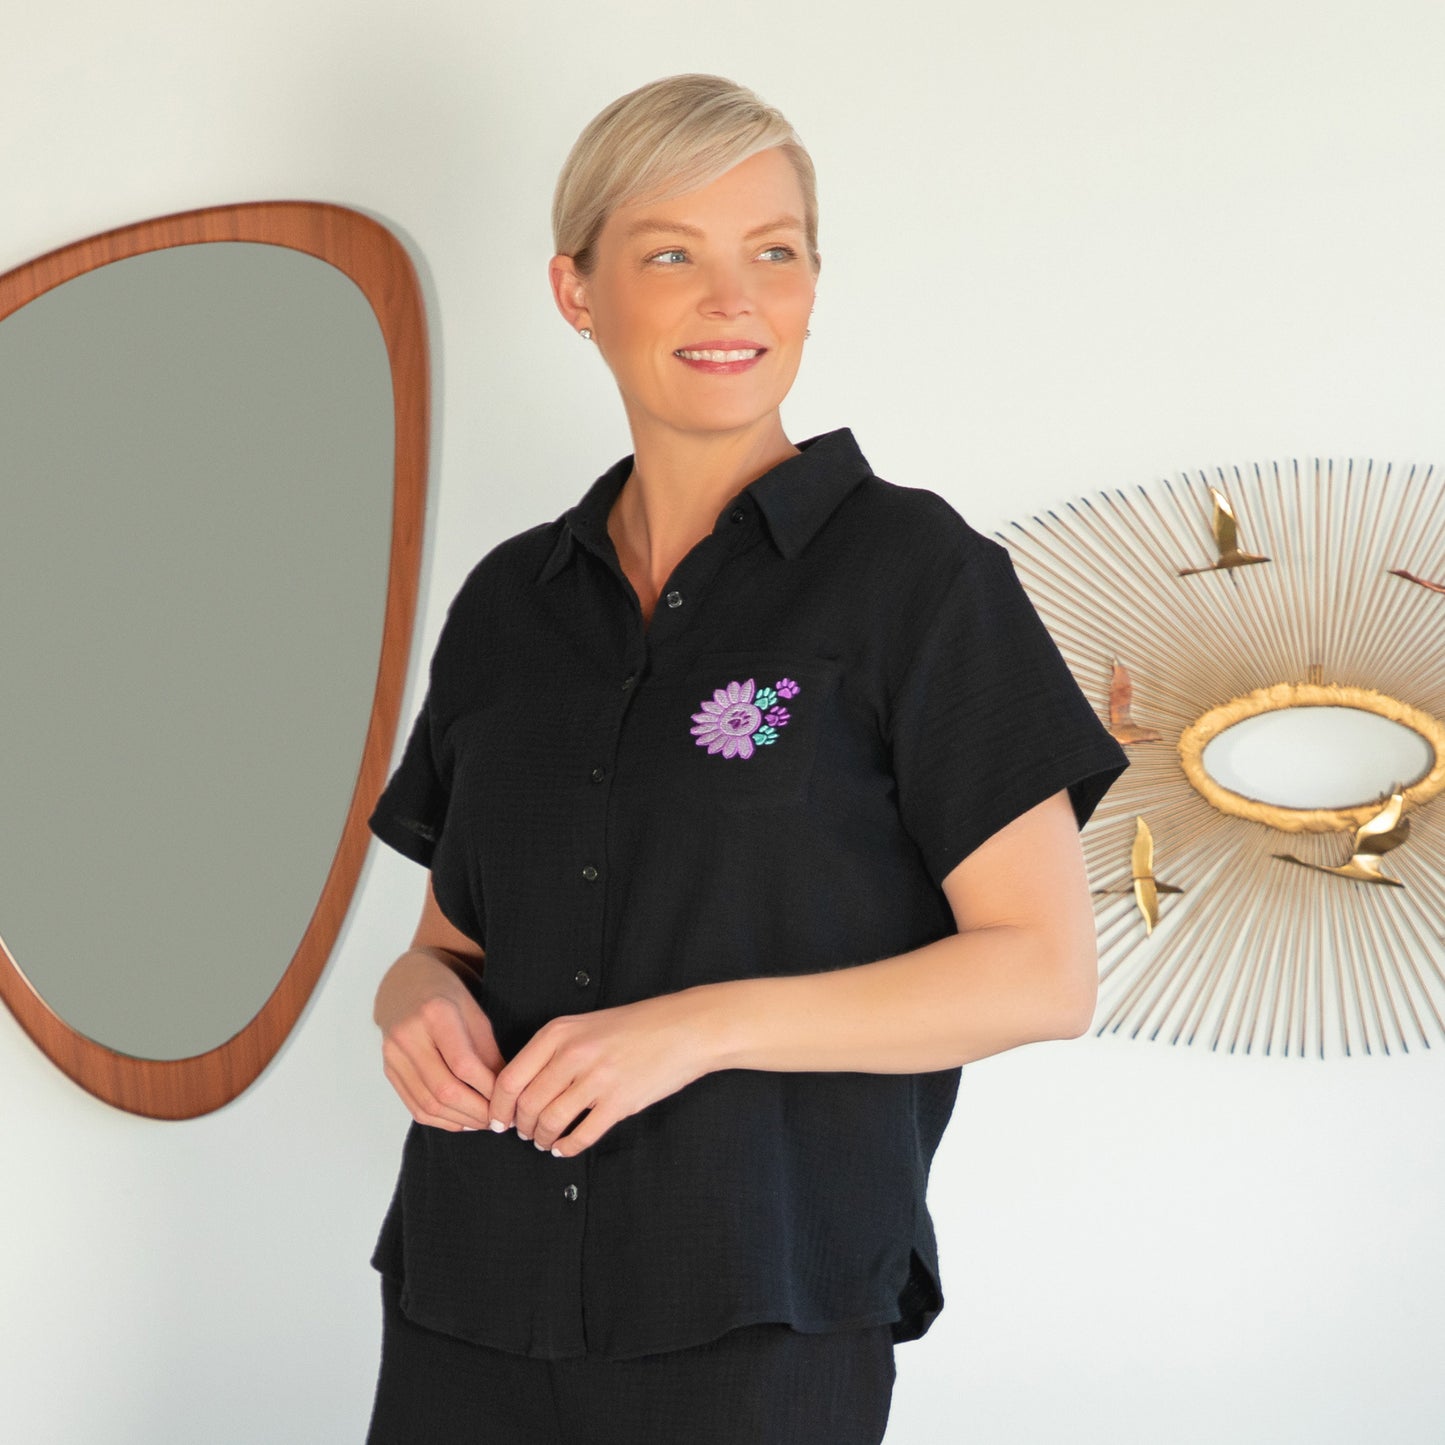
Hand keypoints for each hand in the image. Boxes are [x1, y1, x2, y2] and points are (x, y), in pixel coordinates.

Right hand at [375, 949, 505, 1130]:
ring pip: (428, 1104)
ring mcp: (393, 1055)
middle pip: (444, 1090)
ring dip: (460, 1120)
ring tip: (484, 1122)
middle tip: (499, 1120)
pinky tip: (462, 1120)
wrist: (406, 985)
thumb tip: (506, 1094)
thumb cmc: (448, 998)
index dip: (488, 1090)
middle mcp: (408, 1035)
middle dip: (476, 1112)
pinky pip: (415, 1107)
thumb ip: (489, 1052)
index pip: (464, 1064)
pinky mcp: (388, 1070)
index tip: (509, 1101)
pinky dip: (441, 1120)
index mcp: (434, 1013)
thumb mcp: (476, 1014)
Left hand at [486, 989, 713, 1156]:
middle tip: (524, 1132)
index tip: (498, 1120)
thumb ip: (552, 1051)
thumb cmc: (635, 1026)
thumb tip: (520, 1090)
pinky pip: (581, 1136)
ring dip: (541, 1139)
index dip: (498, 1107)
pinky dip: (567, 1148)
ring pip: (550, 1123)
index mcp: (559, 1032)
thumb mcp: (585, 1025)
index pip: (509, 1079)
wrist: (684, 1028)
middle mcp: (573, 1054)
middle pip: (526, 1105)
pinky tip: (564, 1147)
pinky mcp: (619, 1102)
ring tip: (543, 1140)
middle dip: (520, 1126)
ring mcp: (597, 1079)